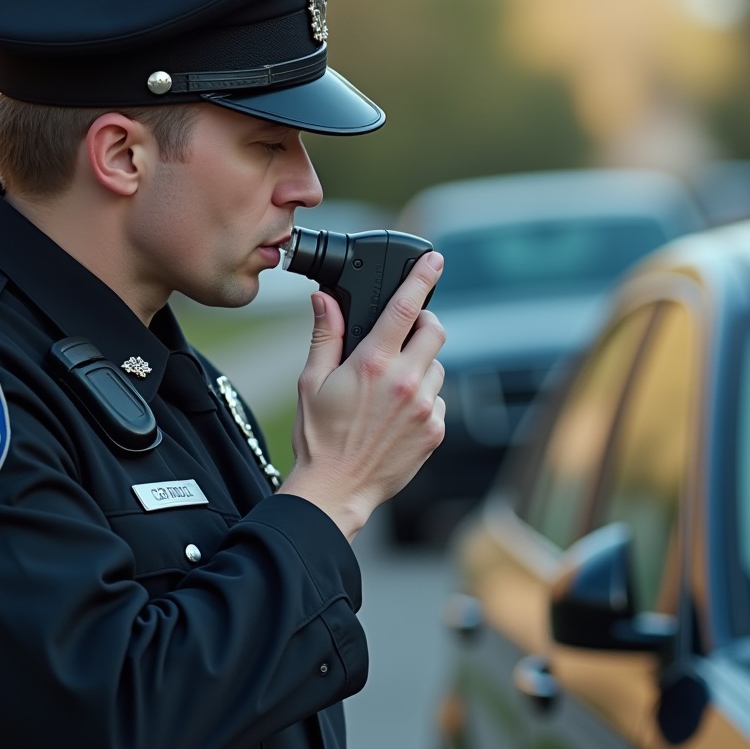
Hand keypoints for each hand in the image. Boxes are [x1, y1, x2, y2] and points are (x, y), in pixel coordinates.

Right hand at [281, 252, 446, 538]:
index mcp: (373, 363)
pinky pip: (438, 399)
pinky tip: (396, 415)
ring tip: (389, 389)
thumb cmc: (319, 437)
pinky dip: (423, 399)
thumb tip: (325, 300)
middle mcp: (405, 382)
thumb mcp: (311, 382)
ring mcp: (425, 407)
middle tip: (405, 334)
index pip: (406, 307)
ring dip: (420, 367)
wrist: (336, 489)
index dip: (423, 277)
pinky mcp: (436, 430)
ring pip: (436, 367)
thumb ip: (326, 336)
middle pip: (436, 331)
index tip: (435, 260)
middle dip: (424, 324)